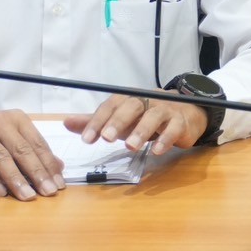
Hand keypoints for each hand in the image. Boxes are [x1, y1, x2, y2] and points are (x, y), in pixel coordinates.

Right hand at [0, 110, 64, 199]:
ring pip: (2, 158)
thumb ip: (31, 151)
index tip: (60, 184)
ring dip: (17, 179)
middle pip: (23, 150)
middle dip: (38, 173)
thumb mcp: (7, 141)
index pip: (37, 143)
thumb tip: (59, 167)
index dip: (49, 164)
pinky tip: (1, 193)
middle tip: (49, 192)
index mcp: (15, 119)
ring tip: (28, 197)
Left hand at [63, 94, 208, 155]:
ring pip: (154, 116)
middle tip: (107, 139)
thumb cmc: (146, 117)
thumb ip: (95, 122)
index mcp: (129, 100)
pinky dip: (166, 139)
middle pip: (132, 106)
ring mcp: (165, 111)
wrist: (184, 113)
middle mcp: (146, 101)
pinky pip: (175, 128)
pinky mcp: (181, 122)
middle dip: (118, 121)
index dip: (98, 121)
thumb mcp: (120, 119)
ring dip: (142, 130)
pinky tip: (157, 151)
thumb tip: (66, 122)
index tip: (87, 139)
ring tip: (131, 147)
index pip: (111, 106)